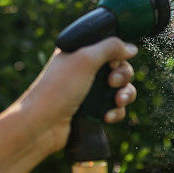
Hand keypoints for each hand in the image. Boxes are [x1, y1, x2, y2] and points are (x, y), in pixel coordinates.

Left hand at [18, 37, 138, 153]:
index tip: (113, 61)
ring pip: (120, 88)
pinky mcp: (92, 111)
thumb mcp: (85, 60)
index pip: (107, 45)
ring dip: (125, 94)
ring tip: (118, 101)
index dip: (117, 53)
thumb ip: (110, 48)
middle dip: (123, 75)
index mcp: (78, 52)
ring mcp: (88, 91)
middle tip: (112, 82)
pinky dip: (115, 112)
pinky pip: (115, 107)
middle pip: (119, 67)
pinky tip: (106, 117)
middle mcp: (84, 70)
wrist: (42, 126)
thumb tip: (131, 47)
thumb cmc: (57, 90)